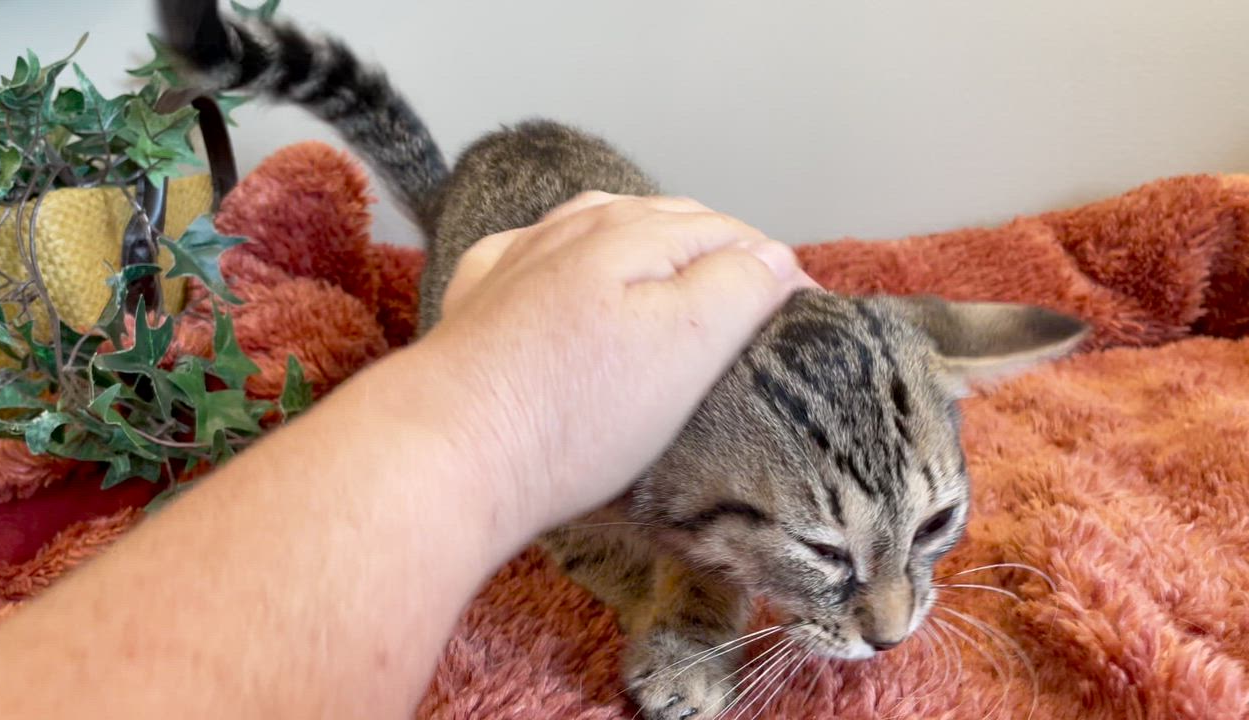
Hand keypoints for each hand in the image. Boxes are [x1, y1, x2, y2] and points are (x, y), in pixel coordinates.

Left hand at [417, 192, 813, 532]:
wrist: (448, 448)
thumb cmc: (577, 410)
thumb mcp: (685, 347)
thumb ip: (737, 287)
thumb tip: (775, 256)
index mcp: (633, 236)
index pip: (725, 231)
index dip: (771, 263)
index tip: (802, 305)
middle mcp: (573, 230)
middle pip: (664, 221)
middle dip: (714, 247)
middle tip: (752, 293)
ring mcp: (517, 259)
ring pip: (598, 225)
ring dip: (645, 240)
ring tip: (673, 267)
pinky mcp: (477, 297)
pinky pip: (535, 252)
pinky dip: (571, 253)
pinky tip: (570, 270)